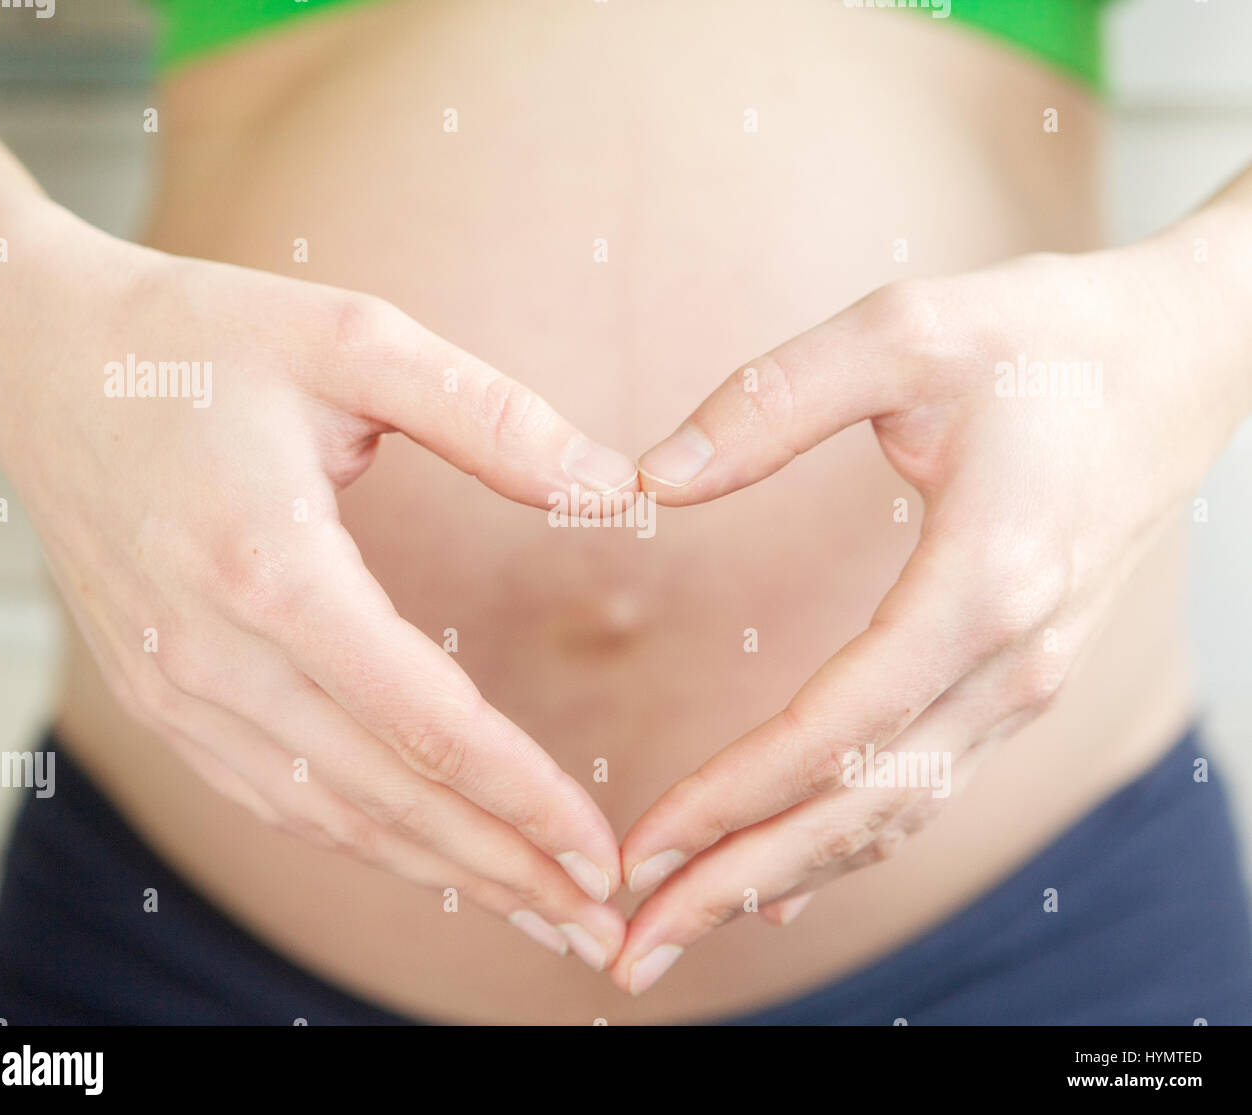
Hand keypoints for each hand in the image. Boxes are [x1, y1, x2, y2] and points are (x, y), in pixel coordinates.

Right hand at [0, 201, 637, 970]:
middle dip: (500, 868)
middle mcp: (212, 651)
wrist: (44, 358)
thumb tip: (616, 486)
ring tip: (533, 913)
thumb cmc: (204, 340)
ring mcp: (174, 685)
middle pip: (382, 797)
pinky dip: (361, 838)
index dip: (523, 798)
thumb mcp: (358, 341)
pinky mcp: (160, 692)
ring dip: (438, 872)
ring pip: (327, 817)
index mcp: (270, 565)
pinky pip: (274, 794)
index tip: (602, 855)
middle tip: (595, 929)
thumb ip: (492, 418)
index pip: (425, 722)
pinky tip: (425, 857)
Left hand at [610, 240, 1251, 993]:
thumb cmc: (1051, 340)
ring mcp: (1021, 681)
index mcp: (982, 586)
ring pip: (892, 816)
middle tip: (632, 947)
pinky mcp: (1014, 675)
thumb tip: (651, 476)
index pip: (835, 732)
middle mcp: (1008, 662)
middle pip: (860, 810)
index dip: (729, 799)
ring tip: (682, 926)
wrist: (1184, 362)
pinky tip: (780, 878)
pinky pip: (923, 785)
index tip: (639, 851)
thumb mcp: (907, 331)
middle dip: (736, 883)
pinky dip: (844, 841)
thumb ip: (773, 400)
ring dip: (782, 877)